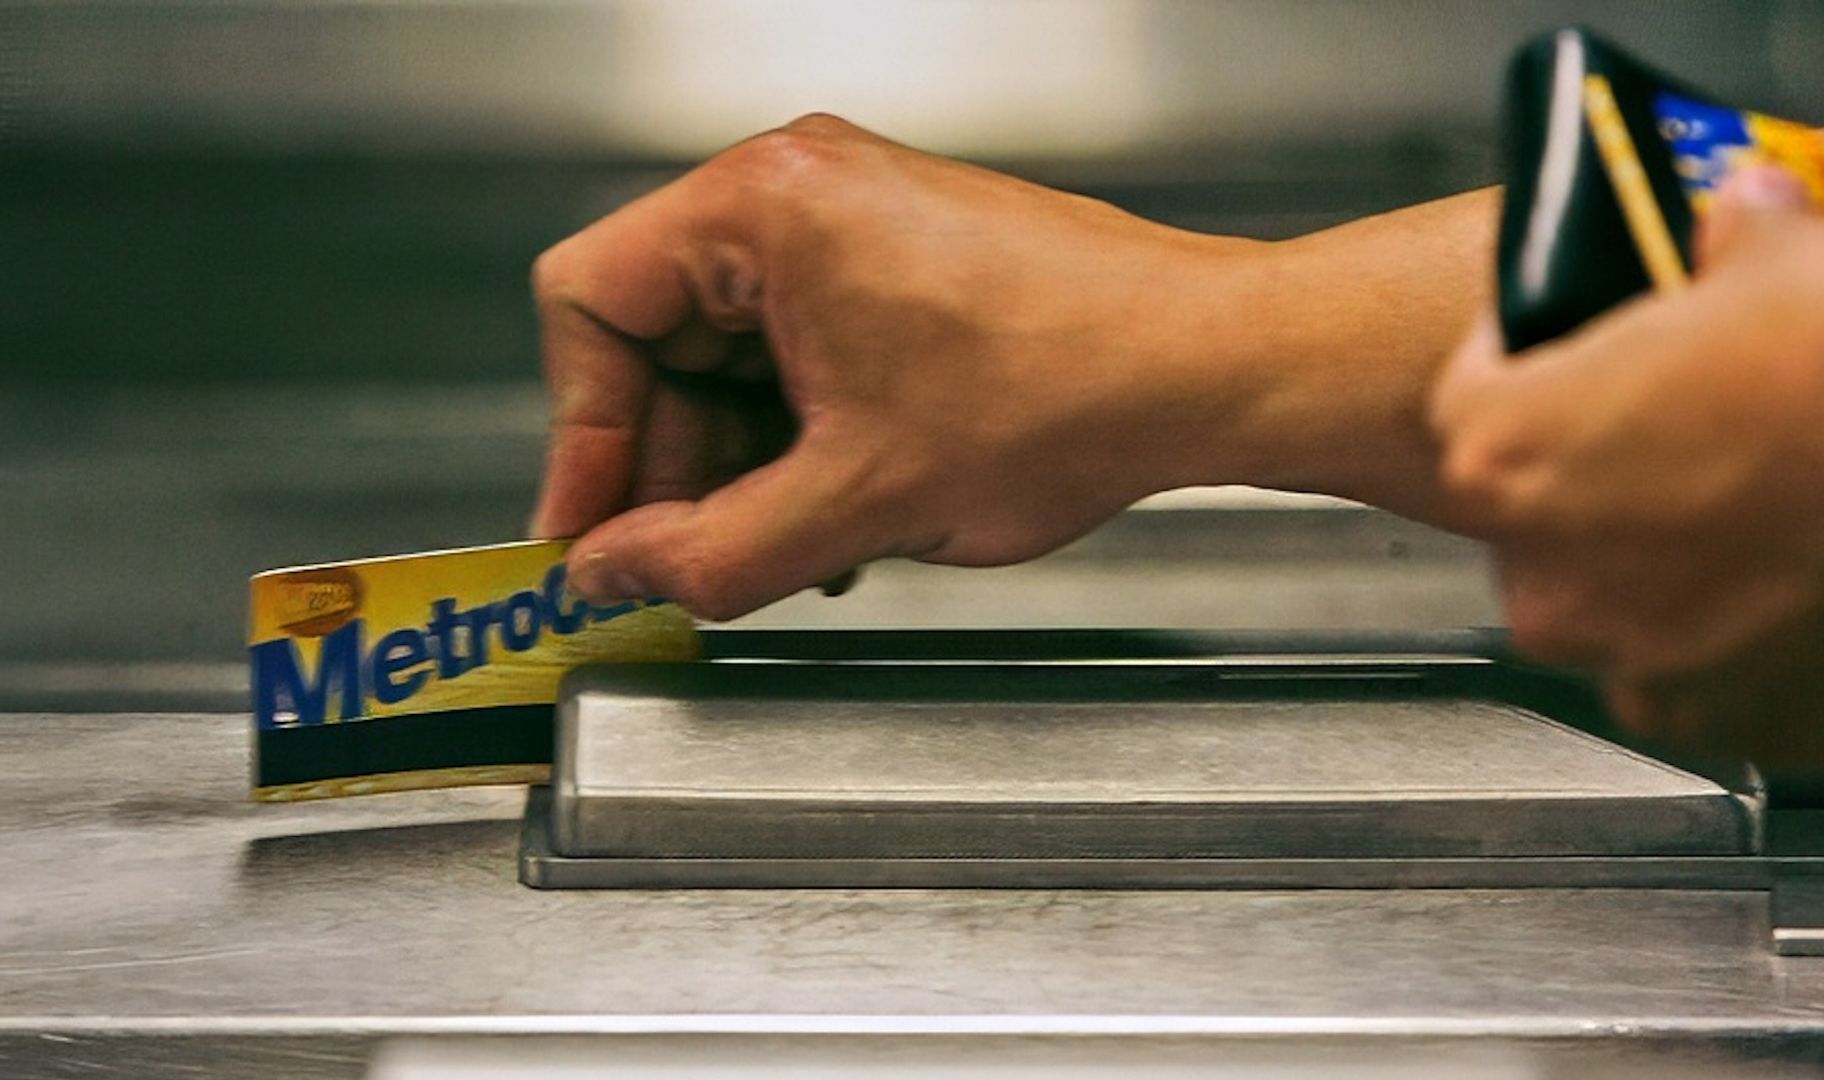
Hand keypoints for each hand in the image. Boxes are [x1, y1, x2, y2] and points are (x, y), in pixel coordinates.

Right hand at [529, 115, 1273, 618]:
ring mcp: (853, 223)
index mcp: (765, 205)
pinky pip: (797, 354)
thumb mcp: (858, 502)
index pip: (587, 302)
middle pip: (656, 336)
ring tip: (784, 547)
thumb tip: (615, 572)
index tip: (591, 526)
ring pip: (729, 356)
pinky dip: (796, 439)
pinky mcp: (897, 263)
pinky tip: (833, 512)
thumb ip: (707, 553)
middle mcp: (802, 191)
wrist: (1205, 370)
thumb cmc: (1069, 388)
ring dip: (739, 465)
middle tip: (681, 561)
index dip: (577, 433)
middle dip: (669, 465)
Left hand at [1430, 168, 1823, 768]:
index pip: (1467, 400)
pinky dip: (1732, 636)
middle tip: (1675, 429)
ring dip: (1659, 562)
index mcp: (1513, 453)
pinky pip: (1700, 675)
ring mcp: (1632, 665)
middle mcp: (1550, 578)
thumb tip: (1735, 219)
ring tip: (1750, 508)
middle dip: (1593, 471)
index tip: (1554, 349)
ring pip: (1615, 601)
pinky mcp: (1722, 723)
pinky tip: (1792, 581)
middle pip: (1534, 512)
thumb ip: (1726, 239)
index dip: (1516, 363)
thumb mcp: (1789, 253)